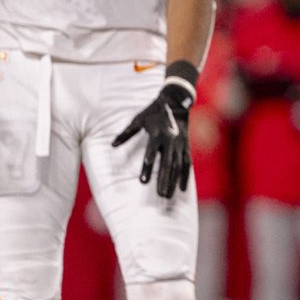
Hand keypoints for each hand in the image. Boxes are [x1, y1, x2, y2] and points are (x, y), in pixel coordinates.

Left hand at [113, 62, 196, 198]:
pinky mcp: (186, 147)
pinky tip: (182, 190)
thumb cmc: (152, 113)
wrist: (175, 103)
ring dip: (174, 181)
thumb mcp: (137, 120)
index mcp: (158, 133)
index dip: (148, 167)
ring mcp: (180, 144)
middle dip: (164, 179)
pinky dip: (185, 177)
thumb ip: (126, 133)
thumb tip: (112, 145)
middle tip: (159, 195)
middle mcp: (171, 140)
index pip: (152, 152)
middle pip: (168, 163)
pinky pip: (187, 164)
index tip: (143, 181)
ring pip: (178, 166)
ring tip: (168, 196)